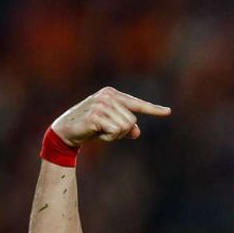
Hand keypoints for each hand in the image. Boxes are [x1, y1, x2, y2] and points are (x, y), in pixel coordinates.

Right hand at [51, 87, 170, 146]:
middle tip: (104, 130)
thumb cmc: (90, 127)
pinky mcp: (96, 116)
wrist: (65, 131)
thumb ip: (126, 127)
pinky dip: (109, 138)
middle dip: (121, 131)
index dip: (153, 110)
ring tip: (99, 131)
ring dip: (114, 135)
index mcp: (112, 94)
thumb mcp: (110, 126)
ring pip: (126, 127)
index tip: (168, 112)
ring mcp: (101, 104)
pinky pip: (116, 132)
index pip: (137, 103)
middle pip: (132, 120)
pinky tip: (96, 134)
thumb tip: (136, 132)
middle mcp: (108, 96)